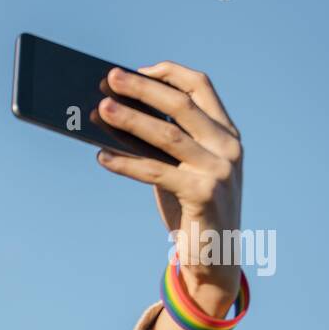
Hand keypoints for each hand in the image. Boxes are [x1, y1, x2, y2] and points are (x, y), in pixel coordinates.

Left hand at [95, 61, 243, 312]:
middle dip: (143, 89)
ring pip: (168, 135)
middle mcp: (228, 147)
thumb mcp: (184, 170)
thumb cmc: (193, 211)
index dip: (168, 74)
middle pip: (181, 105)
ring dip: (130, 120)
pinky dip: (126, 163)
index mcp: (227, 134)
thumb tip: (116, 117)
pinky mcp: (203, 195)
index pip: (201, 88)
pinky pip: (155, 172)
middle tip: (109, 79)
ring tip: (100, 110)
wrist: (216, 260)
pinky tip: (102, 157)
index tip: (137, 69)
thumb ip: (164, 145)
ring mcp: (219, 170)